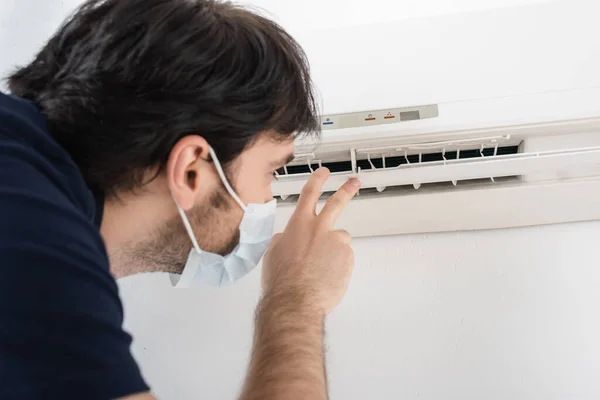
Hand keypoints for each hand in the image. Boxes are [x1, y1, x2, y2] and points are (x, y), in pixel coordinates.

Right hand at [262, 167, 359, 315]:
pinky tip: (326, 278)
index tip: (323, 173)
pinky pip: (345, 259)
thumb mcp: (273, 254)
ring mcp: (336, 242)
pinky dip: (338, 267)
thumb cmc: (282, 281)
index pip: (309, 194)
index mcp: (298, 224)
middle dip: (346, 189)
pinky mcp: (348, 257)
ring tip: (323, 268)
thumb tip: (285, 238)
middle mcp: (319, 228)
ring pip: (340, 239)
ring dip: (335, 250)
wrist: (295, 300)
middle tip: (353, 182)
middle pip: (337, 202)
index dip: (317, 180)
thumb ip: (283, 240)